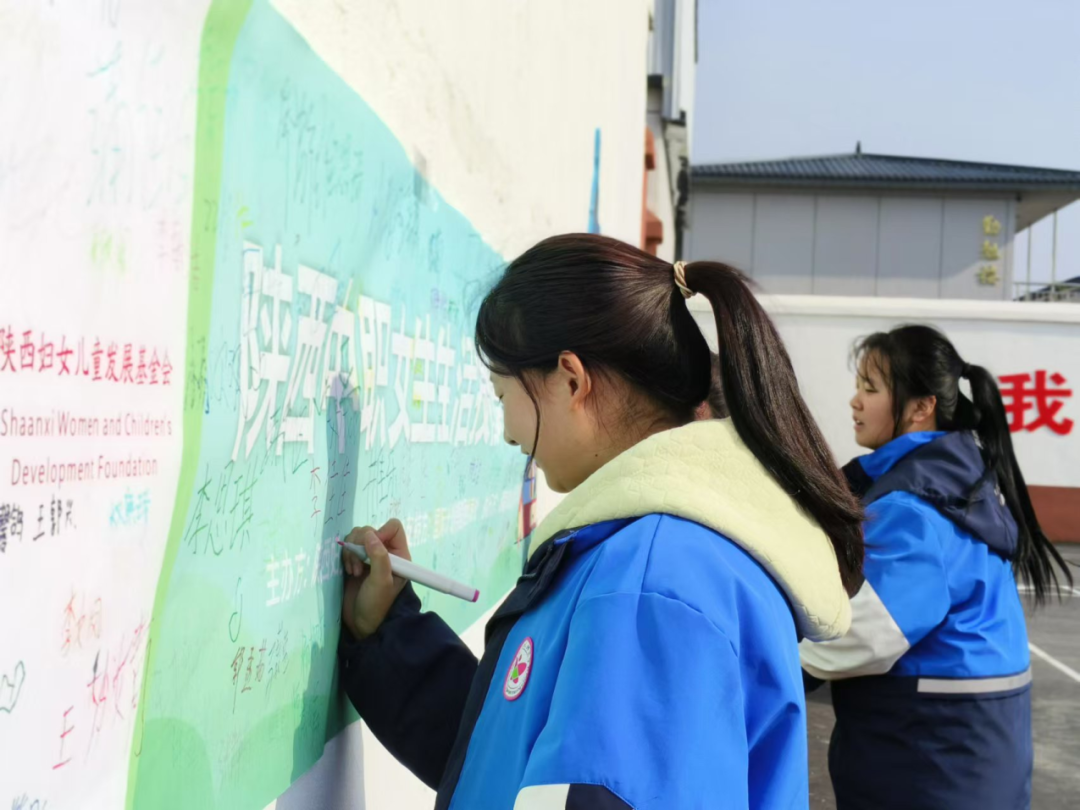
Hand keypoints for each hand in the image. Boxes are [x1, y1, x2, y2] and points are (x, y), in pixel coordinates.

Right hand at [341, 519, 410, 639]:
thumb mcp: (381, 581)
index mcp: (399, 554)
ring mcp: (369, 556)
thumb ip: (379, 557)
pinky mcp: (355, 561)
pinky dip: (346, 555)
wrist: (362, 623)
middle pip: (370, 530)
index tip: (371, 548)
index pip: (393, 527)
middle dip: (360, 546)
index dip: (381, 532)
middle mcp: (385, 552)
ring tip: (354, 571)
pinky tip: (349, 571)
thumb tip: (370, 534)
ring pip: (357, 536)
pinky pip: (348, 546)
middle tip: (359, 568)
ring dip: (352, 552)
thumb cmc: (377, 604)